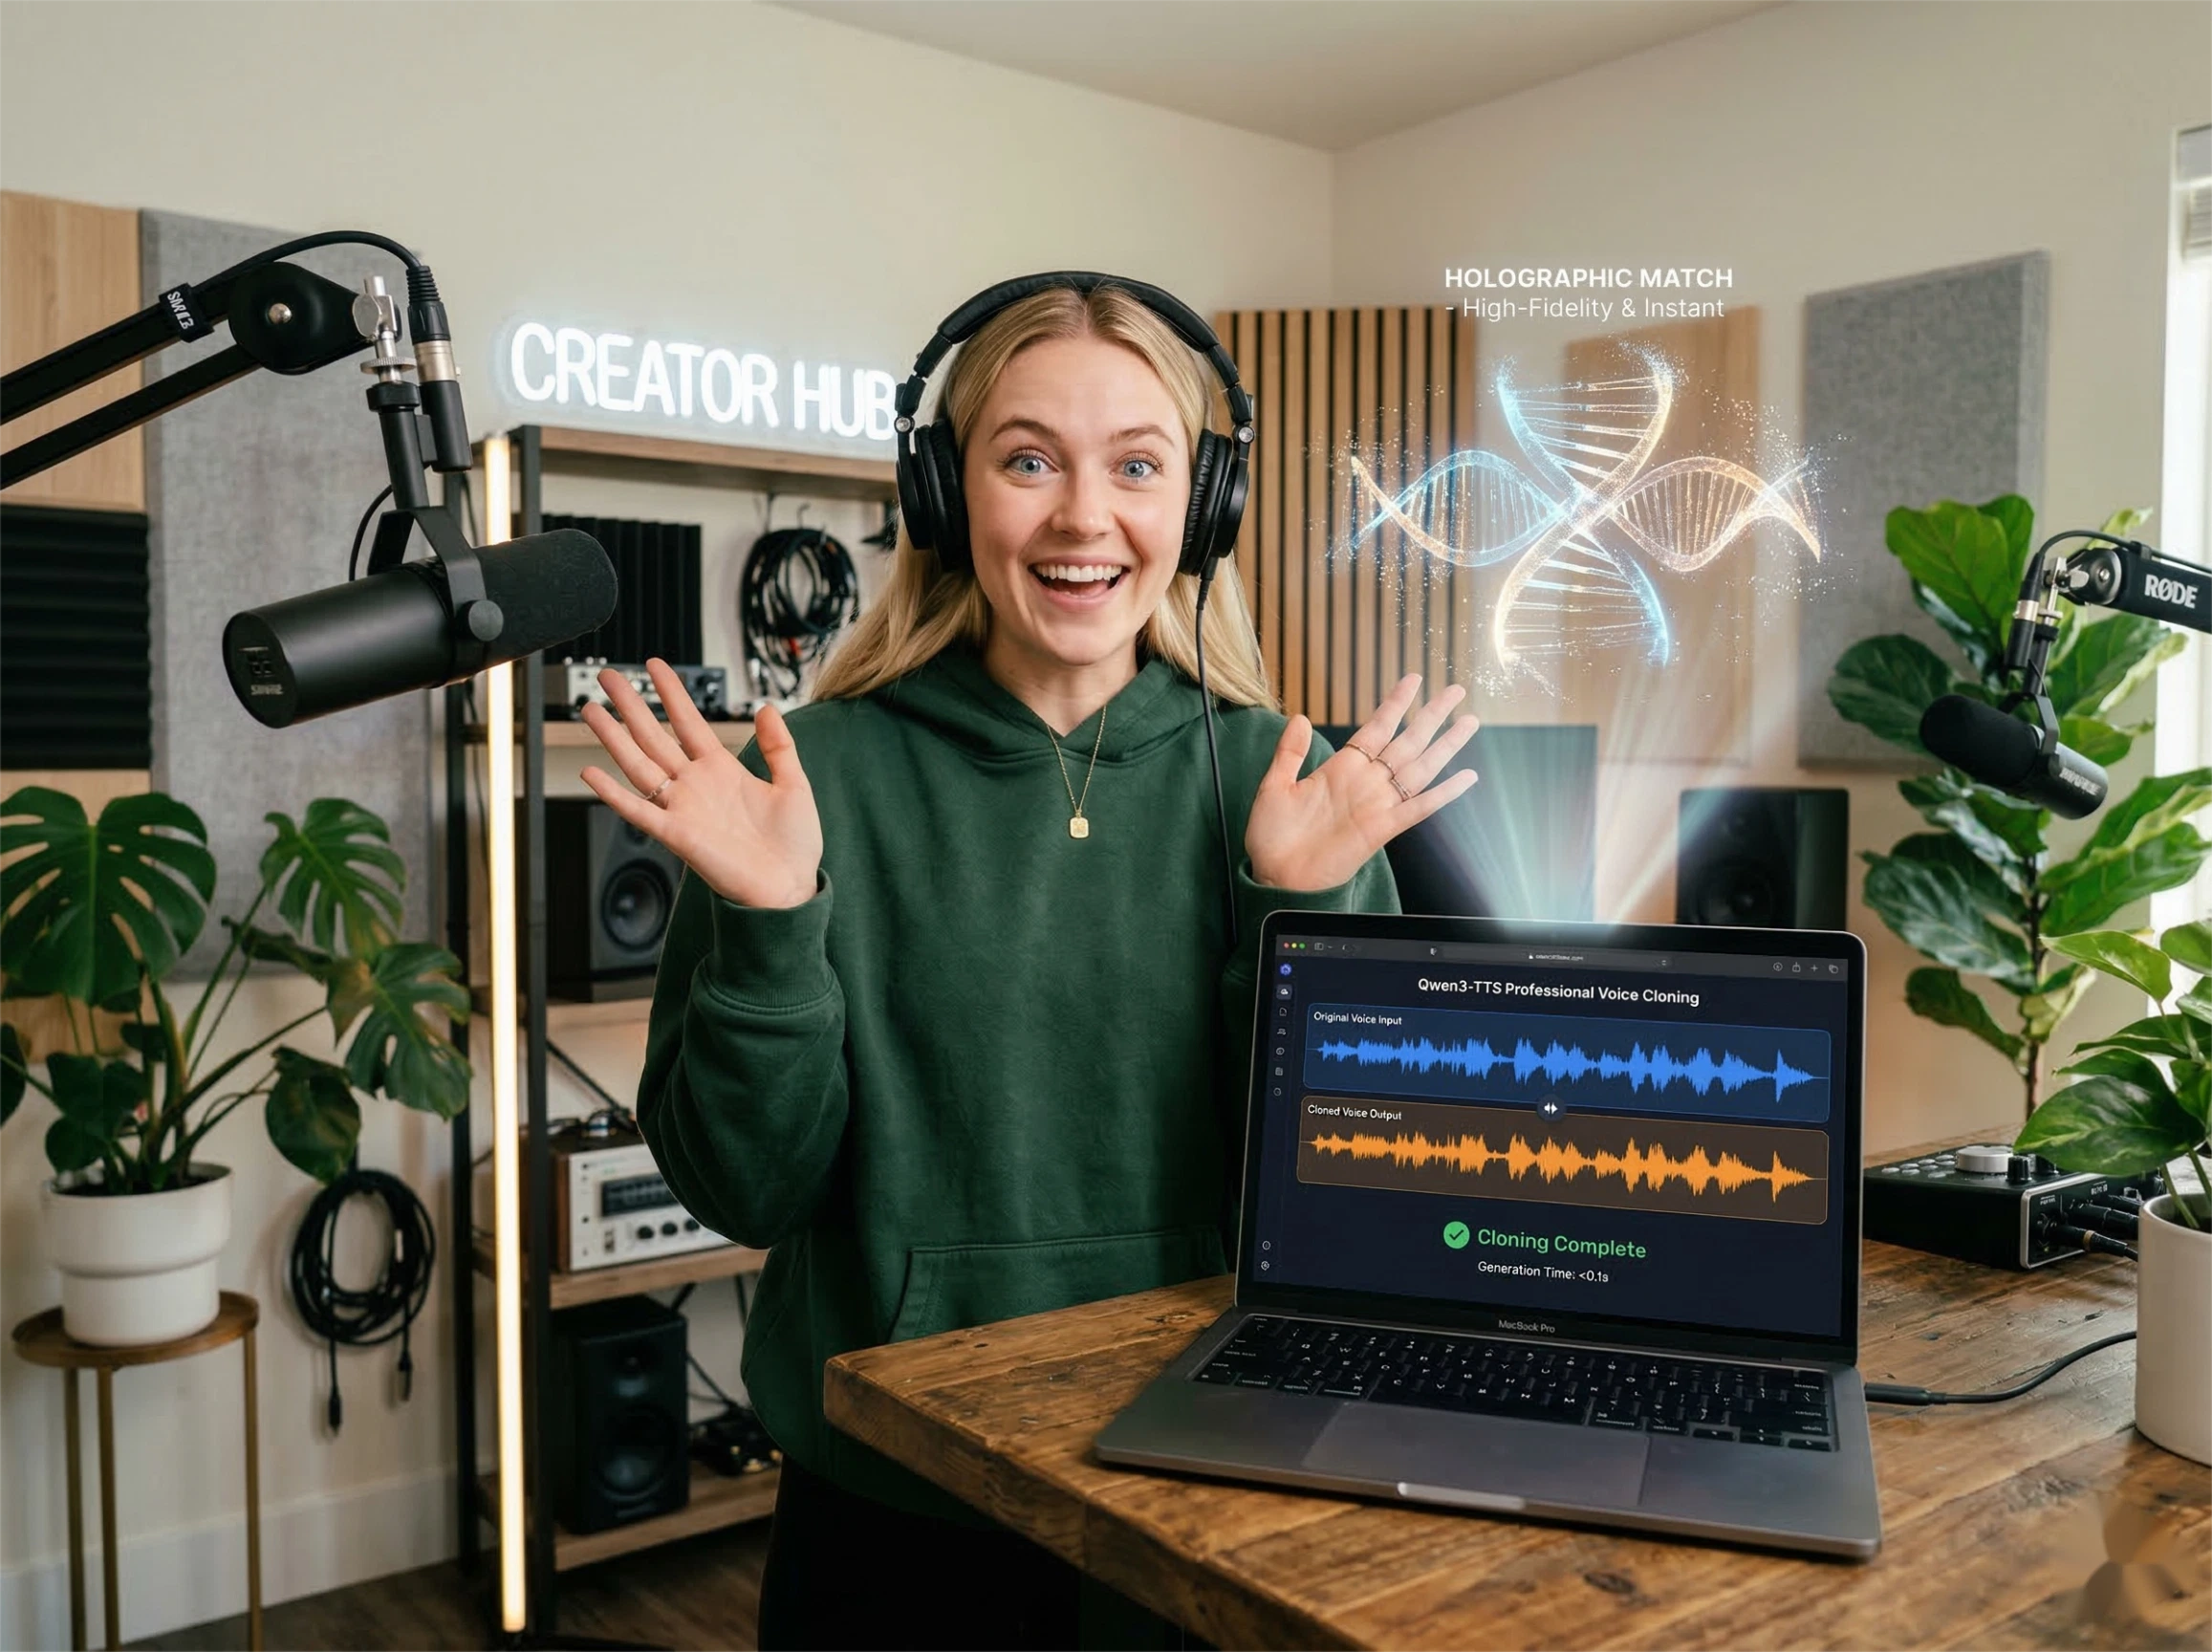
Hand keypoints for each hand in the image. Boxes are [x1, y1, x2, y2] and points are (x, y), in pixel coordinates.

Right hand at [579, 660, 821, 909]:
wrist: (791, 888)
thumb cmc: (794, 845)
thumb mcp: (794, 785)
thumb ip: (779, 746)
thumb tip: (767, 708)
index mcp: (723, 771)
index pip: (689, 722)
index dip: (673, 693)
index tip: (655, 665)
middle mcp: (696, 786)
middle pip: (654, 736)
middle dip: (631, 705)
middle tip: (609, 677)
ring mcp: (683, 808)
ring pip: (639, 765)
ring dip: (614, 738)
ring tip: (591, 709)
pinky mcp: (676, 835)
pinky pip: (638, 811)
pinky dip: (613, 793)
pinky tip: (591, 772)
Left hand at [1245, 673, 1478, 891]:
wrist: (1275, 876)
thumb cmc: (1272, 836)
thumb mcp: (1274, 786)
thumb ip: (1289, 753)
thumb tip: (1299, 718)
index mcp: (1341, 768)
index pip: (1376, 728)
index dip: (1396, 704)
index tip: (1413, 679)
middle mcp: (1365, 783)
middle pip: (1407, 742)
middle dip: (1432, 716)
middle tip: (1456, 690)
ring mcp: (1376, 805)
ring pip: (1420, 768)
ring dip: (1445, 746)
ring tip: (1469, 722)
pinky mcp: (1381, 830)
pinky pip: (1419, 808)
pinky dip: (1443, 794)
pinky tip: (1466, 777)